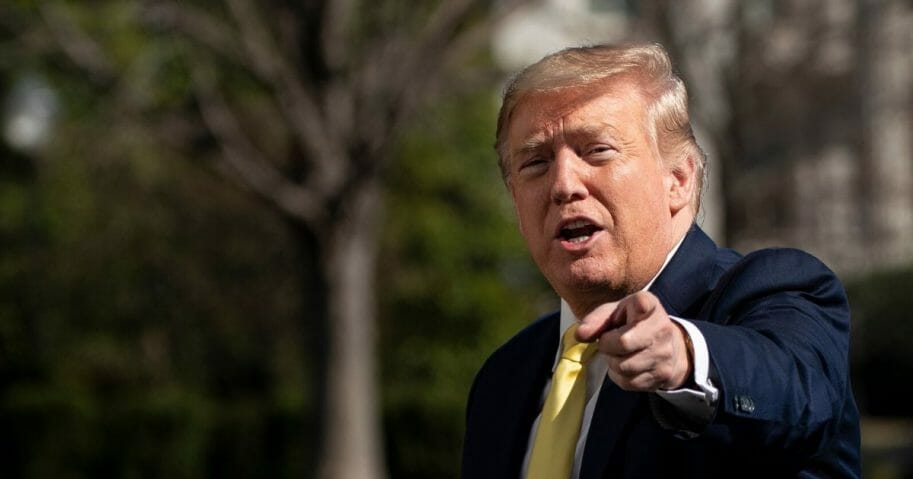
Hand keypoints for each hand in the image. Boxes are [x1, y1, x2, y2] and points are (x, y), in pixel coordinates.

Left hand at [575, 291, 692, 391]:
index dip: (641, 305)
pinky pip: (627, 382)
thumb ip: (595, 321)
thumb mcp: (614, 314)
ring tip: (619, 353)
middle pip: (623, 342)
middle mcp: (662, 328)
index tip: (641, 306)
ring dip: (613, 361)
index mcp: (649, 305)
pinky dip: (619, 375)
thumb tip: (580, 334)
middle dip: (607, 344)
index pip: (645, 303)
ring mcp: (665, 353)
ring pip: (623, 366)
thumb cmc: (632, 325)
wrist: (667, 346)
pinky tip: (627, 364)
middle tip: (608, 340)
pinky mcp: (663, 375)